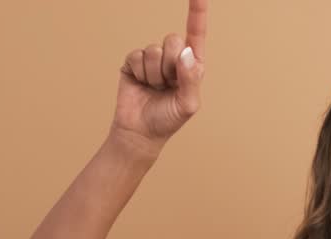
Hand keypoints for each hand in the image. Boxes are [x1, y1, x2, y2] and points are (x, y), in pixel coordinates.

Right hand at [109, 0, 208, 151]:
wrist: (140, 133)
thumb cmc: (168, 120)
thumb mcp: (187, 104)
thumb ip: (191, 79)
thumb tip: (187, 53)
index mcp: (192, 65)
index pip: (196, 34)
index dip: (197, 12)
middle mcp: (174, 58)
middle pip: (173, 40)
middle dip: (170, 65)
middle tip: (167, 84)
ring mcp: (153, 59)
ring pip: (153, 50)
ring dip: (154, 74)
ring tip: (155, 88)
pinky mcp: (133, 63)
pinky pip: (136, 57)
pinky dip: (139, 74)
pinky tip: (141, 85)